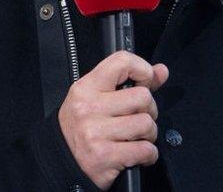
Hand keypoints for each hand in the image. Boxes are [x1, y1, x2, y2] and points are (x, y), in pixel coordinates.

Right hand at [58, 51, 168, 189]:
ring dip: (149, 134)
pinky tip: (136, 154)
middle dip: (149, 110)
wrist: (60, 161)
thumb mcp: (97, 97)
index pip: (122, 62)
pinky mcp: (104, 156)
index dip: (143, 70)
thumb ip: (130, 82)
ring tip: (136, 137)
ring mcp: (95, 133)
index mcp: (86, 88)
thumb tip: (161, 71)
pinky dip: (148, 154)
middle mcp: (89, 108)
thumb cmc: (82, 126)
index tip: (146, 82)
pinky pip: (145, 150)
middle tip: (138, 117)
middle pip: (143, 97)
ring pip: (146, 124)